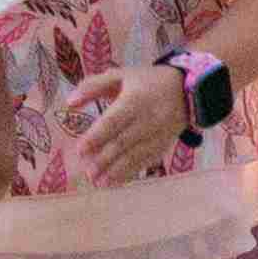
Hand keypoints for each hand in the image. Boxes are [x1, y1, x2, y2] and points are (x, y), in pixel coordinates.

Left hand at [54, 63, 192, 173]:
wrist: (188, 90)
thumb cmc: (146, 81)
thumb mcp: (120, 76)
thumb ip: (92, 86)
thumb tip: (69, 103)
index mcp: (135, 100)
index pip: (113, 121)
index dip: (96, 136)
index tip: (80, 150)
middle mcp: (148, 119)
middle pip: (123, 142)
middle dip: (104, 159)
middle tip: (87, 172)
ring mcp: (158, 134)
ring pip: (135, 155)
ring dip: (116, 171)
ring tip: (98, 182)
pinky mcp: (163, 144)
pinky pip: (146, 161)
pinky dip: (130, 172)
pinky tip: (115, 181)